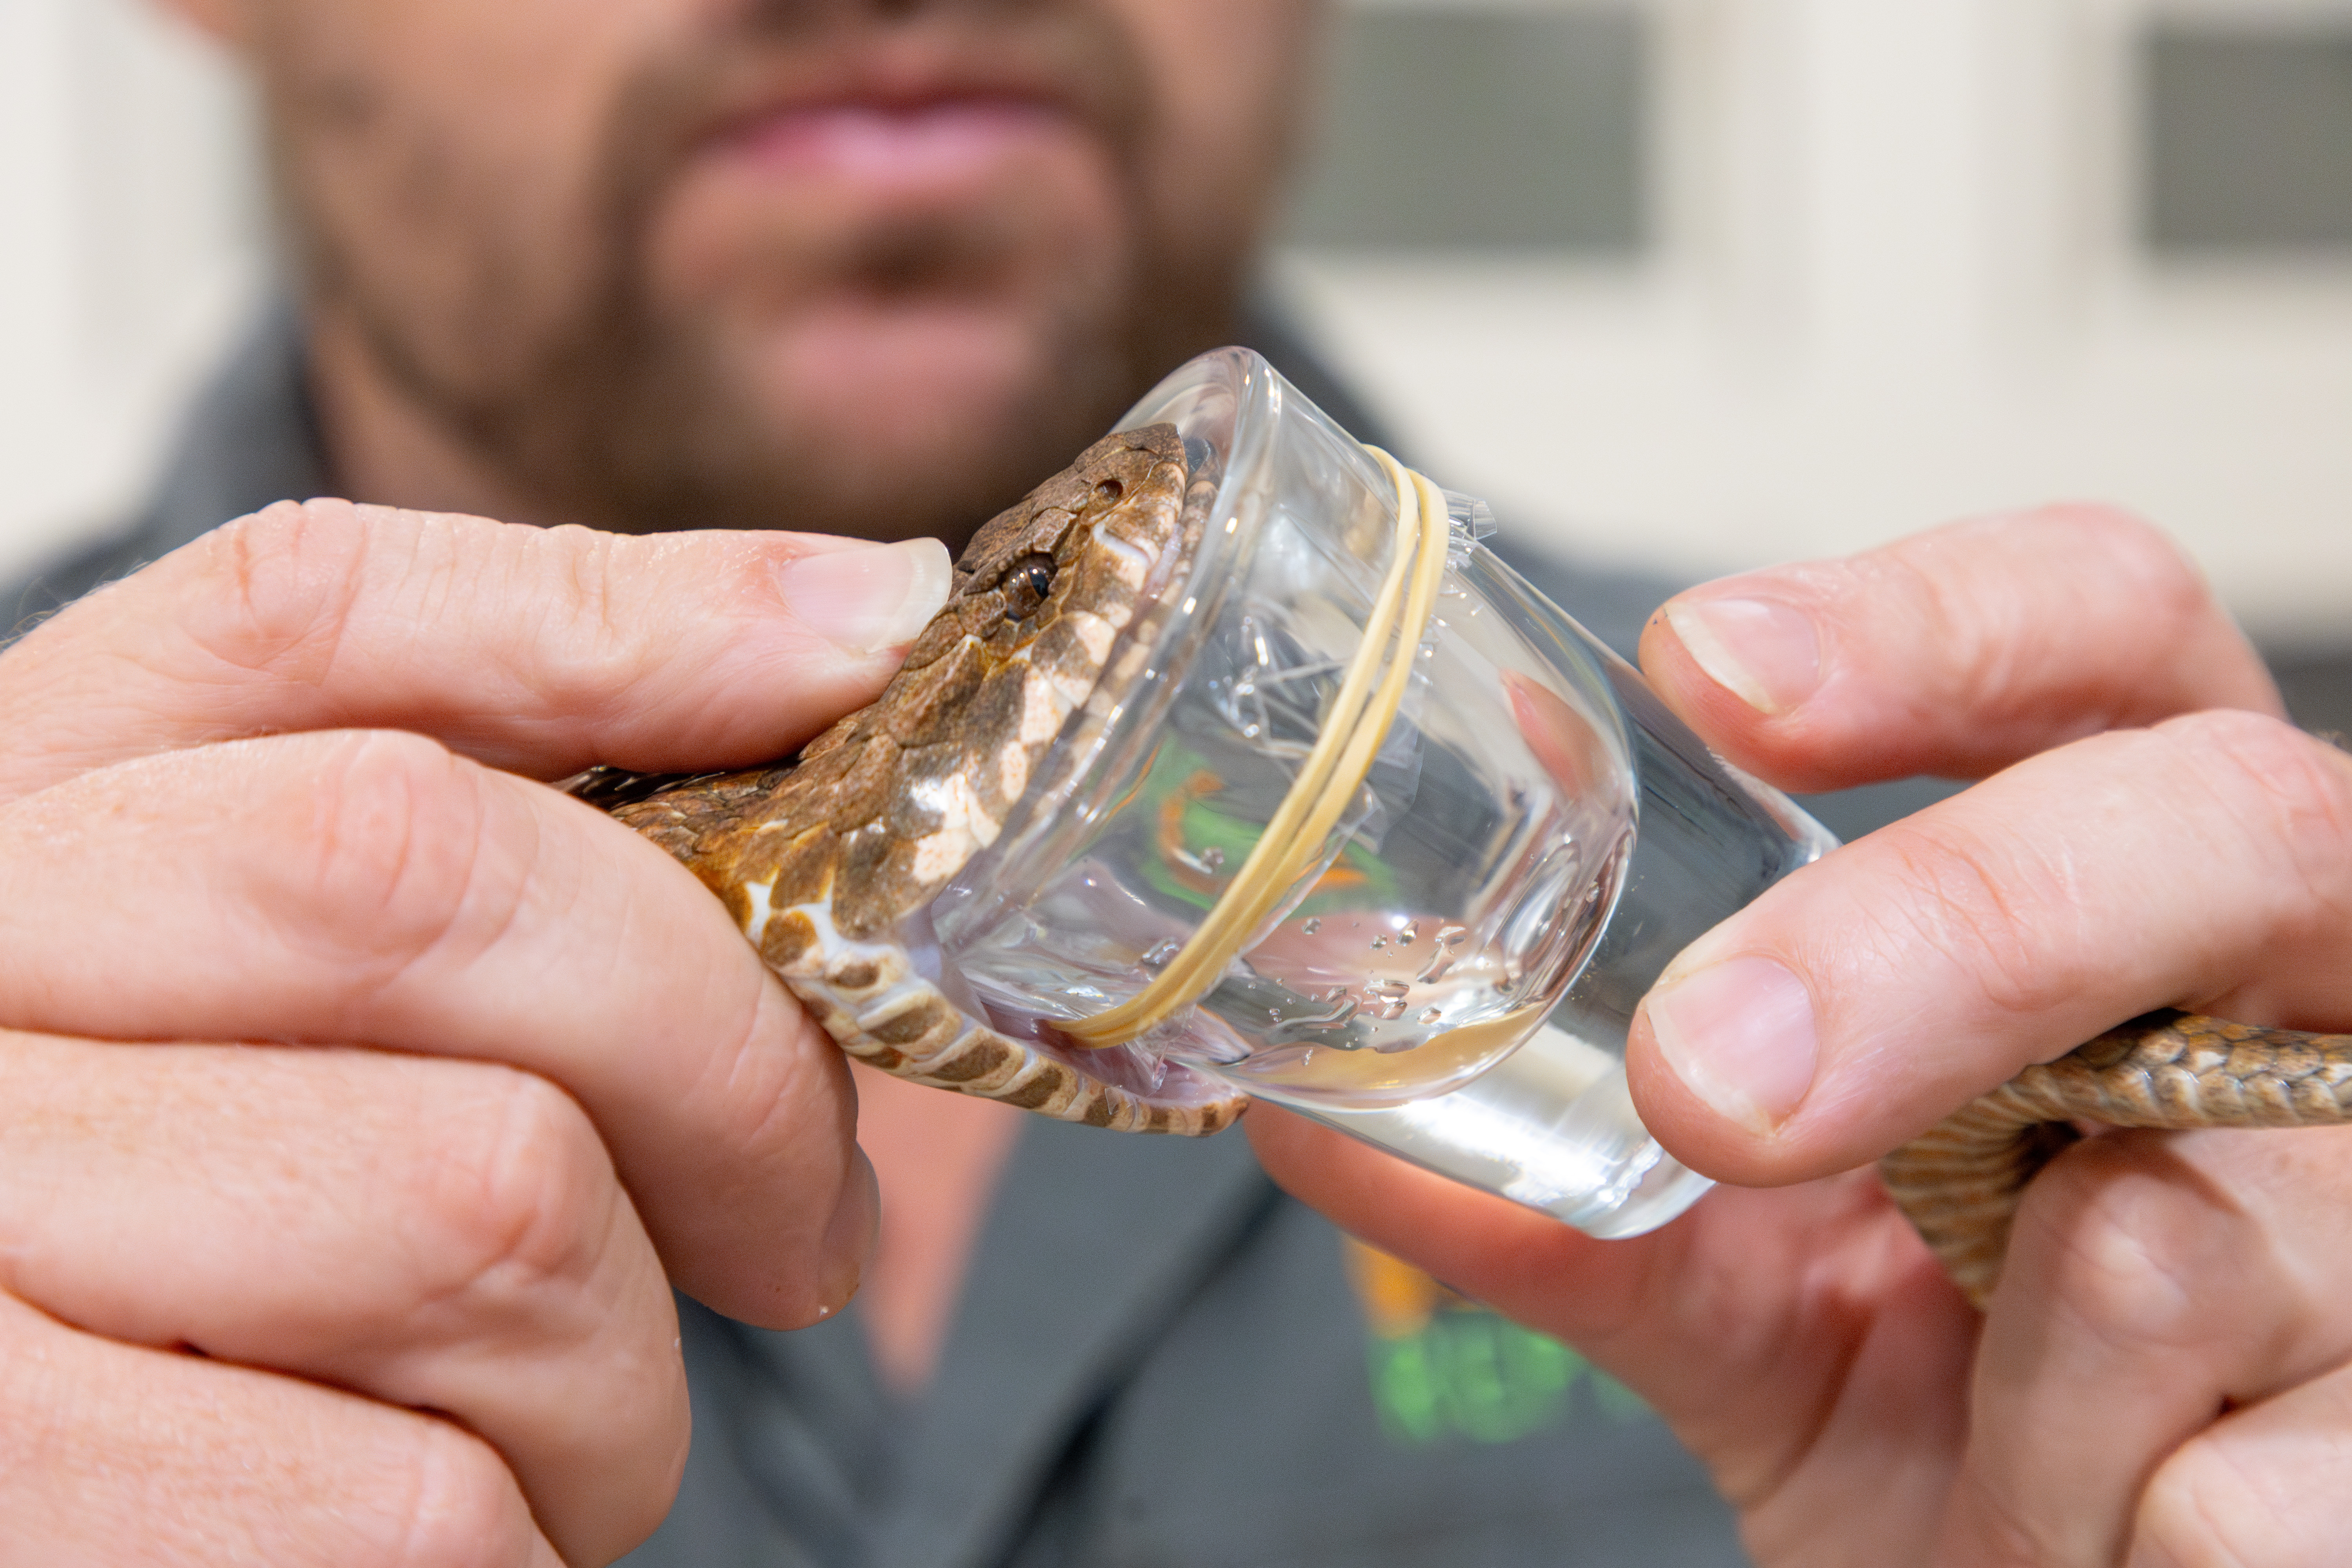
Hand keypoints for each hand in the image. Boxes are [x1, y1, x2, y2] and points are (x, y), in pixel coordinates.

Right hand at [0, 502, 949, 1563]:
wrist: (86, 1504)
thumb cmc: (244, 1240)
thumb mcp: (314, 968)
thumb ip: (549, 734)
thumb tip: (863, 612)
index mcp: (5, 835)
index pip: (303, 613)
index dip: (626, 639)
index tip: (859, 675)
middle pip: (423, 883)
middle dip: (715, 1057)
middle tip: (797, 1214)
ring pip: (482, 1204)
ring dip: (620, 1361)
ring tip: (568, 1412)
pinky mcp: (32, 1506)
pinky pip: (423, 1501)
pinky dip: (521, 1529)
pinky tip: (458, 1514)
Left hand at [1252, 506, 2351, 1565]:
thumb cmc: (1932, 1399)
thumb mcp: (1742, 1280)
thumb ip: (1563, 1186)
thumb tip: (1316, 1119)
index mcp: (2143, 891)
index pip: (2100, 632)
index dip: (1935, 620)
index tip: (1709, 672)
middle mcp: (2308, 990)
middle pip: (2211, 829)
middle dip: (1951, 940)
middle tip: (1719, 1085)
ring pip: (2194, 1225)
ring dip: (2025, 1375)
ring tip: (1999, 1434)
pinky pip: (2251, 1487)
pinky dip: (2114, 1529)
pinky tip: (2110, 1532)